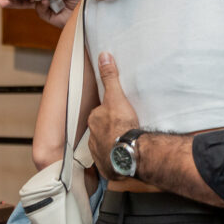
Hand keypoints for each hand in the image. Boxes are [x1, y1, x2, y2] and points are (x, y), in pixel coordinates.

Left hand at [87, 52, 138, 178]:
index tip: (118, 115)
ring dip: (112, 145)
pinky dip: (116, 160)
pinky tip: (125, 157)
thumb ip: (110, 77)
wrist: (131, 153)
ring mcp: (99, 154)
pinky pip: (110, 162)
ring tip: (125, 143)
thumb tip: (103, 56)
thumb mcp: (117, 96)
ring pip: (104, 146)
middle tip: (123, 128)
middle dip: (109, 130)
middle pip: (100, 131)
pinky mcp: (107, 167)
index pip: (99, 114)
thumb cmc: (123, 125)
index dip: (109, 113)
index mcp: (94, 120)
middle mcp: (92, 138)